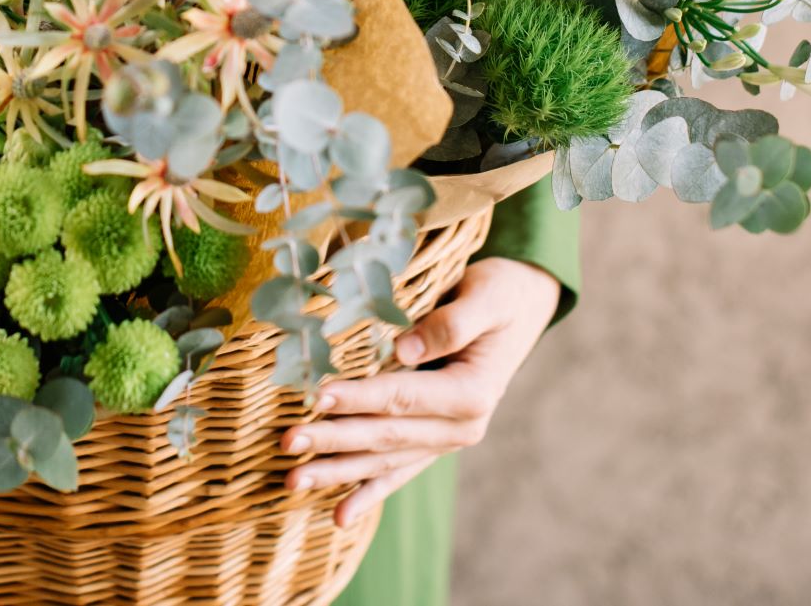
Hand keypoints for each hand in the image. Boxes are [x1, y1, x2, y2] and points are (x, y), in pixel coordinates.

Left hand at [281, 257, 561, 527]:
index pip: (403, 397)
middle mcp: (461, 426)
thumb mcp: (487, 297)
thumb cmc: (501, 295)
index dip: (359, 398)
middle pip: (386, 436)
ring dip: (337, 472)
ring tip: (293, 481)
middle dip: (333, 440)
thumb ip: (450, 324)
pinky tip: (339, 516)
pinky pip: (397, 471)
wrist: (522, 307)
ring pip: (384, 460)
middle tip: (288, 441)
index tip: (318, 398)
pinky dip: (368, 492)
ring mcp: (447, 439)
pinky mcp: (434, 440)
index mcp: (472, 393)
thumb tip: (404, 350)